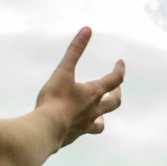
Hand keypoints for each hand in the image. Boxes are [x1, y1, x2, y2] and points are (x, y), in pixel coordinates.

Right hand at [35, 28, 124, 147]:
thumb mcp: (63, 71)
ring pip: (101, 122)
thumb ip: (75, 50)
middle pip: (114, 102)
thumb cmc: (54, 99)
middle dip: (117, 93)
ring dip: (103, 115)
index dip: (119, 70)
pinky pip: (84, 131)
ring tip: (100, 113)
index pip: (115, 79)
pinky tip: (76, 126)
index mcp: (93, 93)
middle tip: (116, 88)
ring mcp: (85, 125)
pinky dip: (84, 127)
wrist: (46, 129)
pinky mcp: (74, 135)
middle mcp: (94, 110)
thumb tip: (87, 29)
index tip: (120, 63)